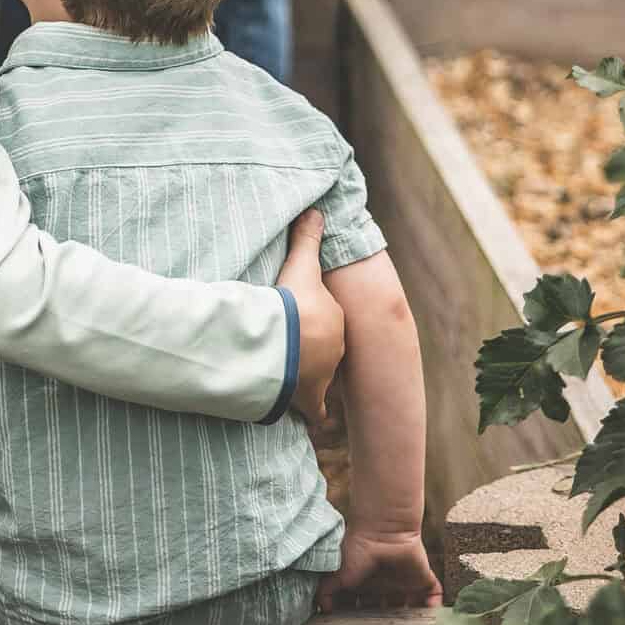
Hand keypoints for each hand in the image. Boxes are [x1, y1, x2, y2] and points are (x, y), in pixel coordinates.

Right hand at [276, 208, 343, 421]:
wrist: (289, 343)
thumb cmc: (294, 302)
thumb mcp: (301, 263)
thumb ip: (307, 238)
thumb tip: (317, 210)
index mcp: (334, 320)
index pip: (326, 318)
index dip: (312, 317)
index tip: (300, 317)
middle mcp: (334, 349)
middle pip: (325, 346)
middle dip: (312, 346)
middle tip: (292, 343)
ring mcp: (323, 376)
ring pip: (320, 375)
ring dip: (309, 374)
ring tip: (290, 371)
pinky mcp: (310, 398)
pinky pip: (315, 409)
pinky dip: (311, 412)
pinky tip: (307, 415)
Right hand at [317, 529, 442, 611]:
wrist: (383, 530)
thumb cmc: (357, 548)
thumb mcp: (337, 572)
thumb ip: (326, 590)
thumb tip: (321, 610)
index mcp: (366, 586)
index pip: (366, 611)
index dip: (364, 624)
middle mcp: (385, 587)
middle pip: (389, 615)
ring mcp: (405, 584)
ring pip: (410, 609)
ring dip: (412, 622)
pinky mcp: (422, 578)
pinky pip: (433, 596)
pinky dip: (434, 609)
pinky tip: (431, 623)